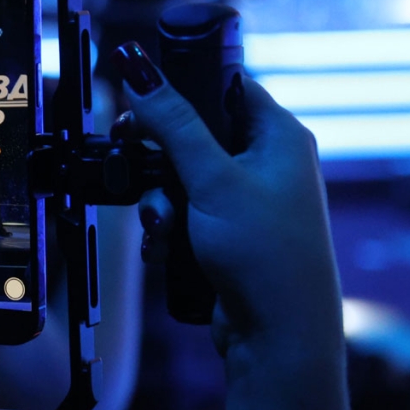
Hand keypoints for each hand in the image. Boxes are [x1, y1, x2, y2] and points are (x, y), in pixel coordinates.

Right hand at [111, 49, 342, 358]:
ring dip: (160, 198)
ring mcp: (247, 199)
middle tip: (131, 158)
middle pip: (194, 133)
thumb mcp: (213, 181)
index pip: (225, 86)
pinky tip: (165, 245)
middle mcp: (266, 163)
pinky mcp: (228, 231)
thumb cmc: (265, 255)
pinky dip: (169, 225)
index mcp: (278, 136)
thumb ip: (173, 124)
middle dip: (159, 156)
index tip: (140, 100)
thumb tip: (138, 70)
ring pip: (181, 176)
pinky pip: (185, 210)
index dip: (181, 87)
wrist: (279, 339)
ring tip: (162, 224)